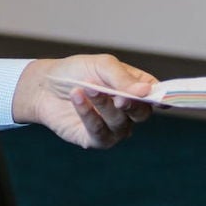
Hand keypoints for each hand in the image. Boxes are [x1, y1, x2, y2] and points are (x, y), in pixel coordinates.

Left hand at [12, 54, 157, 149]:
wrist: (44, 86)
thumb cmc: (75, 72)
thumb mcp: (100, 65)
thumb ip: (122, 78)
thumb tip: (145, 92)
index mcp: (134, 89)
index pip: (156, 96)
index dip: (161, 98)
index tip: (159, 99)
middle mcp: (128, 112)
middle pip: (142, 113)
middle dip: (130, 104)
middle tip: (117, 96)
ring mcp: (113, 128)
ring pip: (119, 122)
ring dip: (103, 104)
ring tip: (86, 86)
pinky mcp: (95, 140)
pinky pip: (99, 132)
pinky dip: (88, 114)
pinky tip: (77, 97)